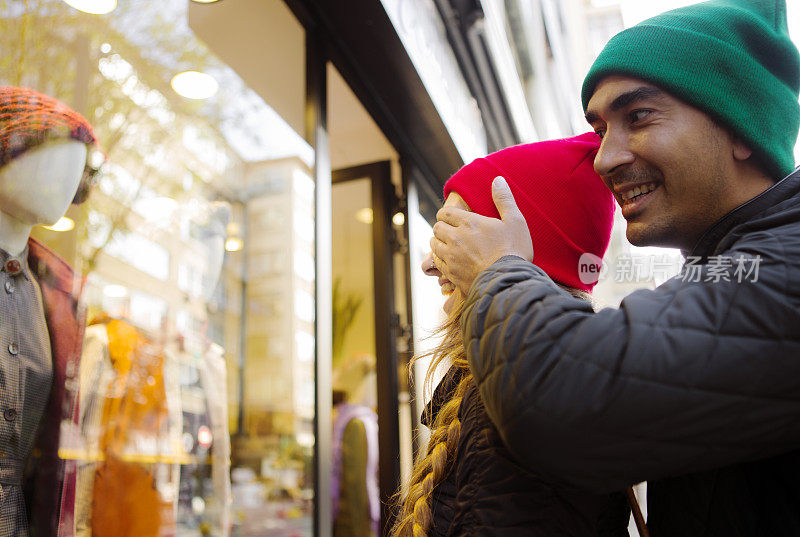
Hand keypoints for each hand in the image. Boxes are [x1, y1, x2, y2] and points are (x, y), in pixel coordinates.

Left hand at [431, 177, 532, 292]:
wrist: (508, 282)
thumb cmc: (514, 250)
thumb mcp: (515, 221)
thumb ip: (504, 199)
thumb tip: (497, 179)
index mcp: (469, 223)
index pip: (445, 213)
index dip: (446, 213)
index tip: (451, 217)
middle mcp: (455, 238)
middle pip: (436, 228)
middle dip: (441, 227)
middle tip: (450, 231)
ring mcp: (451, 257)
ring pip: (434, 245)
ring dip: (439, 243)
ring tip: (448, 245)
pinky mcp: (451, 274)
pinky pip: (437, 264)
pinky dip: (440, 260)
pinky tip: (449, 261)